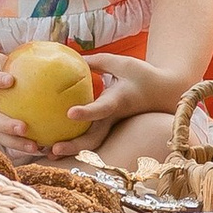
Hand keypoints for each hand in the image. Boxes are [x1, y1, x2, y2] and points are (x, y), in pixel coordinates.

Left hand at [50, 52, 176, 138]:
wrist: (164, 93)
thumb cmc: (143, 76)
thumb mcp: (122, 63)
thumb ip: (97, 61)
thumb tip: (72, 58)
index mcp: (118, 102)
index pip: (102, 109)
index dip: (87, 112)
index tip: (70, 113)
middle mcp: (114, 118)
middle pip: (94, 139)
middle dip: (75, 146)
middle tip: (54, 149)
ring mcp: (111, 126)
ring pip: (92, 144)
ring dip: (71, 150)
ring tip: (49, 154)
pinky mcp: (108, 128)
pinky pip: (90, 140)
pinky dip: (74, 145)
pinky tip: (54, 148)